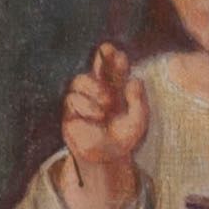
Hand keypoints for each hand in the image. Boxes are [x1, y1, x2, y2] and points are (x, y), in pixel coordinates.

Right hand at [60, 44, 147, 208]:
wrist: (106, 159)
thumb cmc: (123, 138)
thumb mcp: (138, 122)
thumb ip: (138, 102)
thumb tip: (134, 80)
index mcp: (115, 89)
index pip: (114, 69)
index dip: (114, 58)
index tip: (118, 53)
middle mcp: (97, 91)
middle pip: (95, 68)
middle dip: (101, 57)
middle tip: (107, 50)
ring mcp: (82, 99)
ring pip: (79, 80)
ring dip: (95, 88)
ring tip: (108, 104)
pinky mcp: (70, 112)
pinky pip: (72, 99)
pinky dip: (86, 106)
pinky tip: (97, 116)